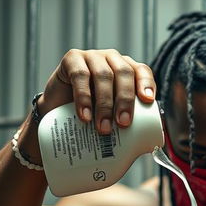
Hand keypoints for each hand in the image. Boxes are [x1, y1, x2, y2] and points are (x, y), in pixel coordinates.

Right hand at [38, 49, 156, 133]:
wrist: (57, 111)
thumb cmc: (92, 115)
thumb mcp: (112, 118)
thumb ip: (127, 125)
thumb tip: (144, 148)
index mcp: (127, 71)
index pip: (142, 71)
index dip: (146, 84)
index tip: (147, 101)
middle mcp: (111, 60)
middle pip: (124, 73)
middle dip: (125, 99)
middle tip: (123, 124)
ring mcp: (92, 57)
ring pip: (103, 75)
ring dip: (105, 103)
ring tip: (103, 127)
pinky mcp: (72, 60)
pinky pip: (80, 75)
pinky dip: (83, 98)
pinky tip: (85, 115)